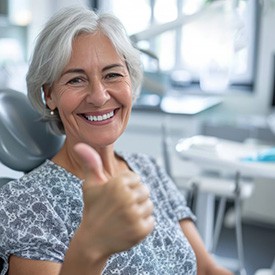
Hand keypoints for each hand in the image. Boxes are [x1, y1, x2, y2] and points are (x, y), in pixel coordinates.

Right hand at [73, 143, 154, 257]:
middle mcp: (127, 197)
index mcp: (118, 183)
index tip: (116, 196)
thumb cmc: (92, 209)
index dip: (127, 187)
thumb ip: (90, 163)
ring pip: (149, 206)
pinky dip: (142, 224)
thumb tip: (79, 144)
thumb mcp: (90, 185)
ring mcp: (135, 215)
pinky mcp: (141, 230)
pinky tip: (128, 227)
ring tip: (124, 217)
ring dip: (139, 211)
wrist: (92, 241)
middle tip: (121, 207)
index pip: (137, 179)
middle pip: (145, 191)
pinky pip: (151, 221)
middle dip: (135, 198)